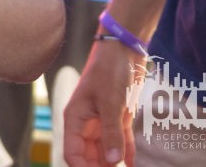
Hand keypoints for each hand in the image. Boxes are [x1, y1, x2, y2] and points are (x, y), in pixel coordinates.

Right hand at [61, 38, 146, 166]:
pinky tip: (133, 164)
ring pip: (105, 151)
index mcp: (75, 118)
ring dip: (113, 162)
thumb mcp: (110, 102)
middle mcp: (86, 123)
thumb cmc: (109, 70)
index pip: (72, 152)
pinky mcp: (119, 117)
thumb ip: (111, 133)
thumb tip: (113, 161)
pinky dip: (127, 154)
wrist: (123, 50)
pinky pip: (121, 141)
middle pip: (88, 155)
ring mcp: (103, 121)